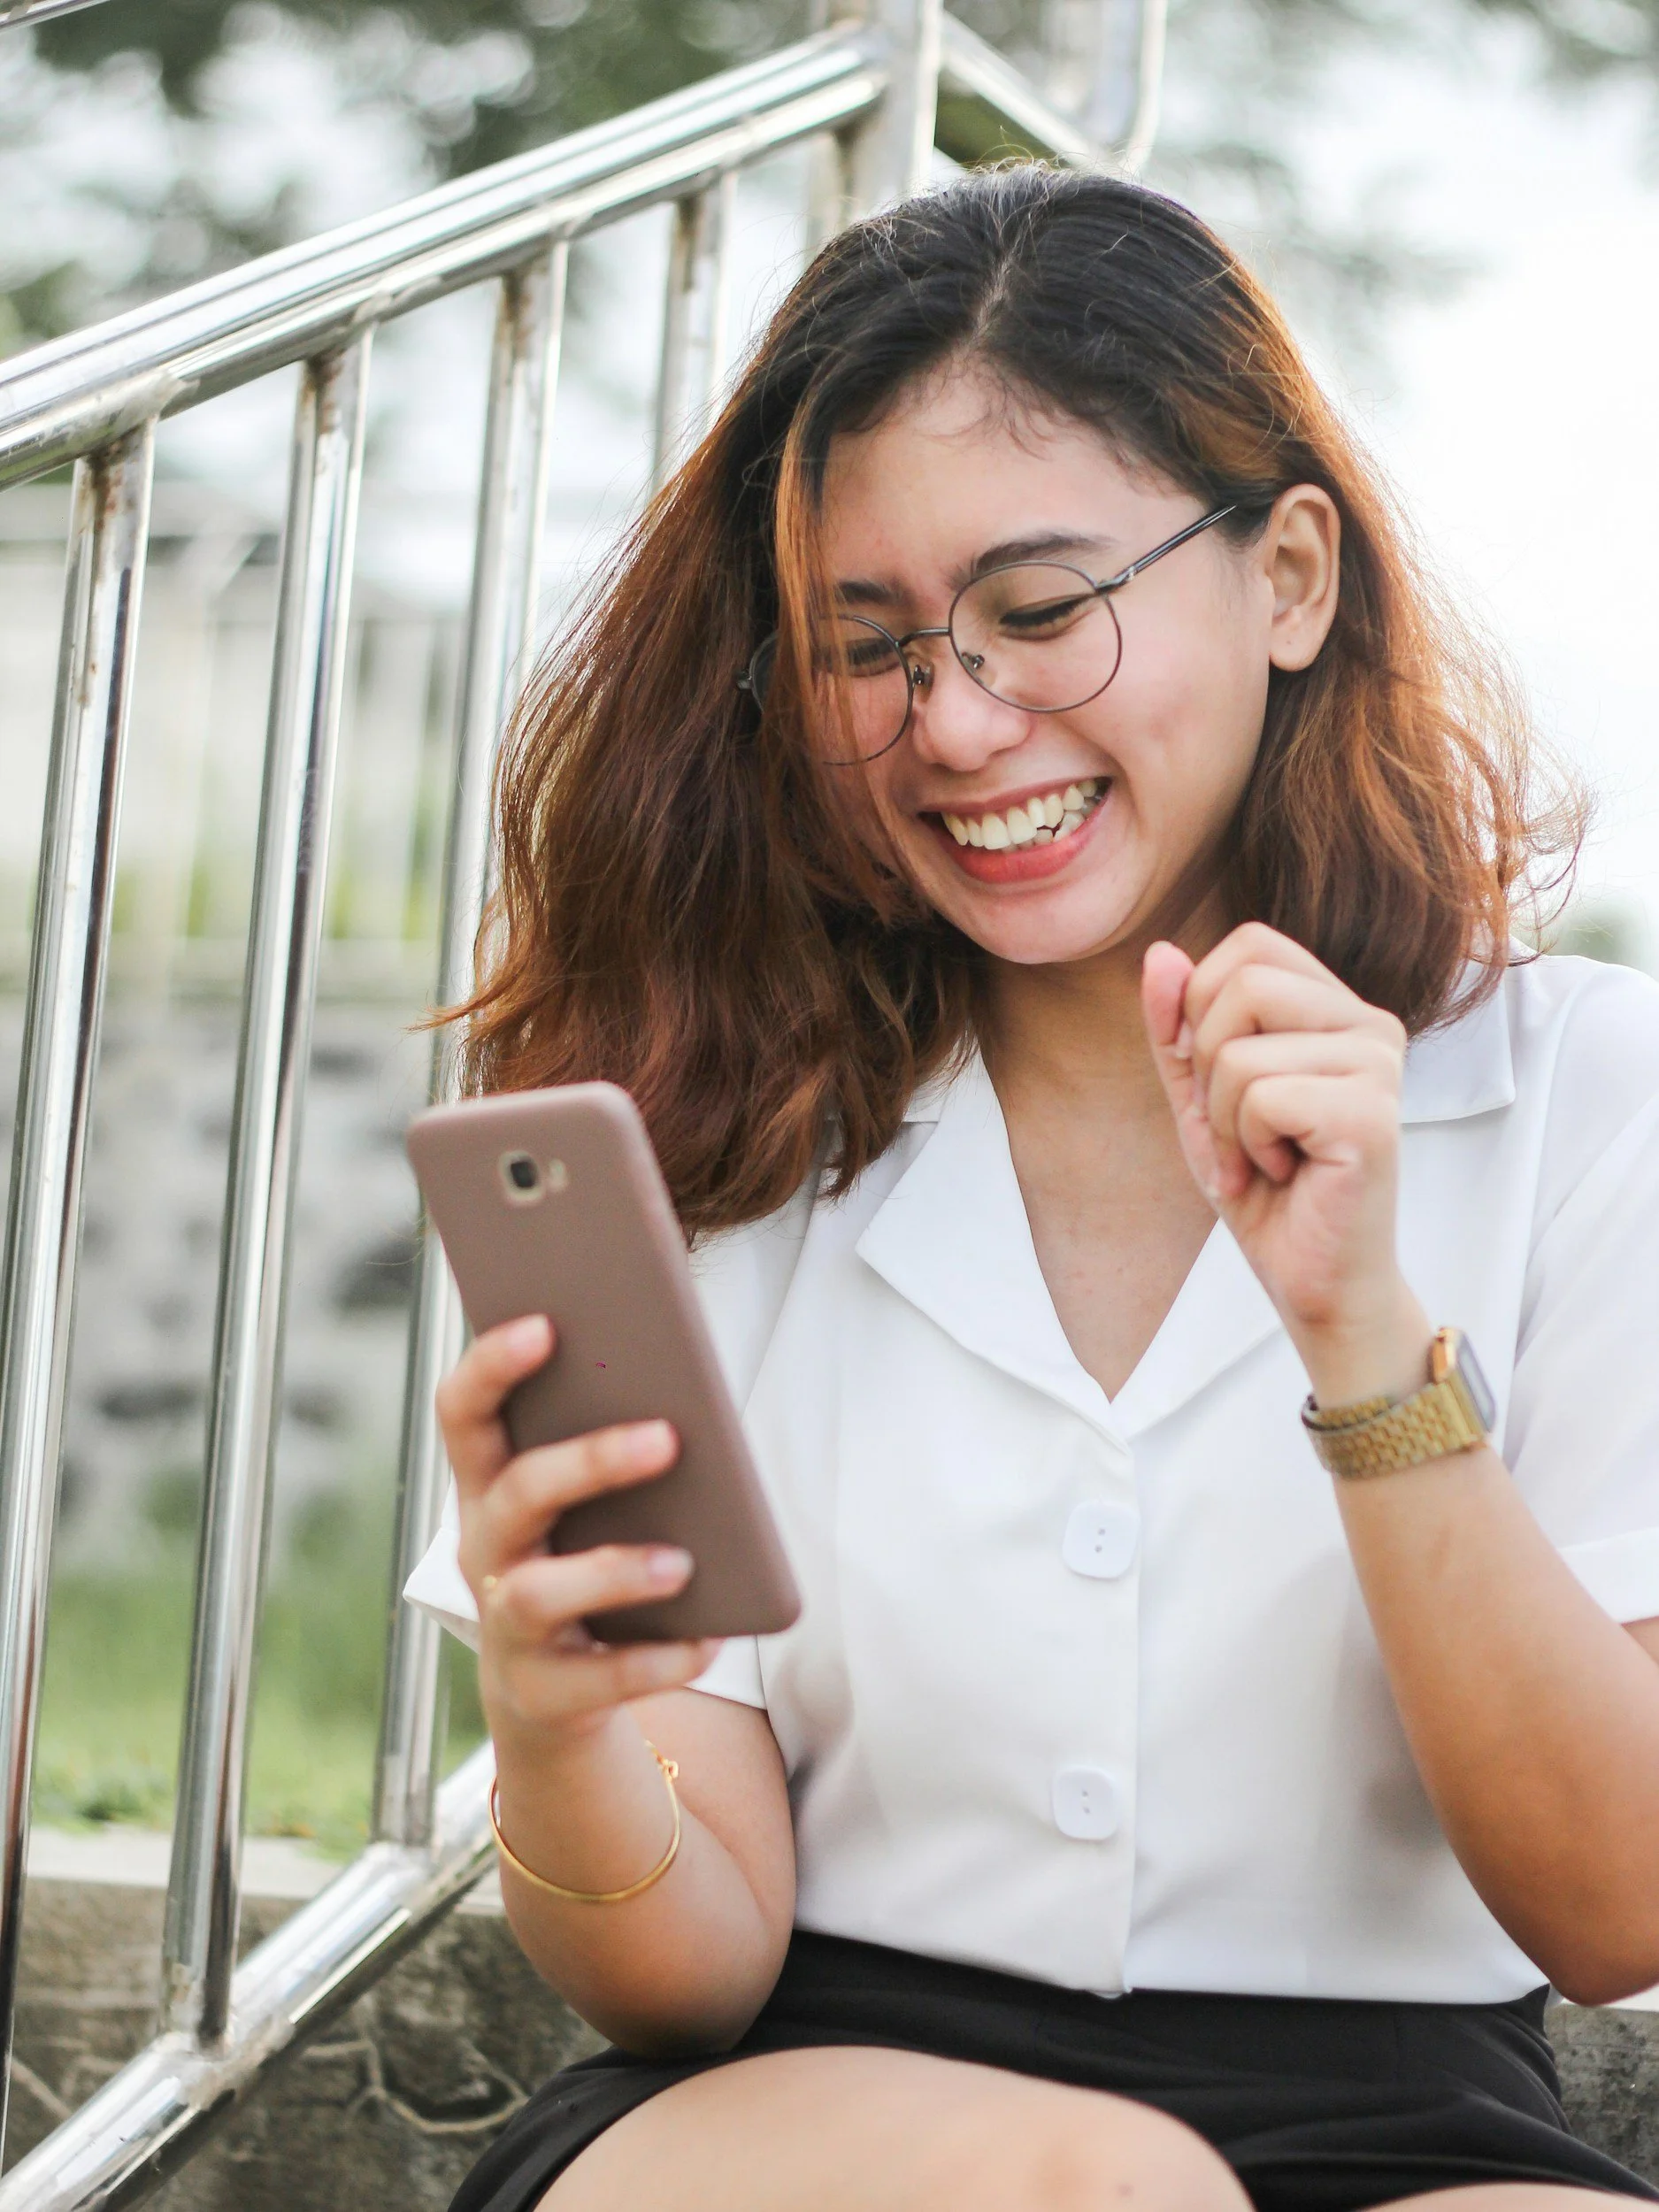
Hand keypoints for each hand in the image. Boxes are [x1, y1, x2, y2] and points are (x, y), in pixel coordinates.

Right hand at [435, 1315, 719, 1759]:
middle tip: (667, 1437)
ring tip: (683, 1561)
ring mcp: (506, 1627)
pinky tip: (709, 1638)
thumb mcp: (584, 1501)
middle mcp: (484, 1550)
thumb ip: (608, 1438)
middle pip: (517, 1493)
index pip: (463, 1412)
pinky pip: (598, 1679)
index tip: (545, 1323)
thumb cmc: (579, 1558)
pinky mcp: (543, 1694)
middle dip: (589, 1462)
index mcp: (488, 1484)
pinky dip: (657, 1659)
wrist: (551, 1694)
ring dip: (615, 1571)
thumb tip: (681, 1381)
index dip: (493, 1366)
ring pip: (539, 1593)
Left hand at [1141, 922, 1428, 1404]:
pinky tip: (1284, 1174)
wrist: (1314, 1278)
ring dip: (1224, 1121)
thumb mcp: (1201, 1097)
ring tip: (1262, 1158)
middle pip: (1243, 983)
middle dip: (1208, 1066)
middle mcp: (1370, 1024)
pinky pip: (1262, 1097)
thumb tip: (1159, 952)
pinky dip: (1246, 1146)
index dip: (1203, 1006)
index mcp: (1337, 1009)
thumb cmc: (1264, 1187)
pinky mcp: (1372, 1114)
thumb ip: (1178, 1027)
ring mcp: (1379, 1065)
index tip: (1216, 1080)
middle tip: (1237, 1129)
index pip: (1251, 945)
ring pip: (1242, 1050)